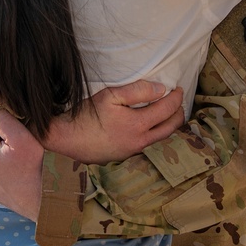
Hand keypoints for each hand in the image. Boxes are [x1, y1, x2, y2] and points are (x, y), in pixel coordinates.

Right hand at [42, 81, 183, 164]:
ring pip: (160, 140)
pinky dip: (155, 135)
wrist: (66, 138)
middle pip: (170, 129)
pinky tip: (149, 128)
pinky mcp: (122, 156)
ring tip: (169, 115)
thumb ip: (138, 91)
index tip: (179, 89)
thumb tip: (161, 89)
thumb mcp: (111, 95)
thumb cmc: (86, 115)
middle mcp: (139, 141)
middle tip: (179, 102)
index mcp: (138, 125)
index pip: (166, 109)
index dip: (176, 98)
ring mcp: (132, 151)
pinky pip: (147, 145)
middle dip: (178, 114)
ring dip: (169, 126)